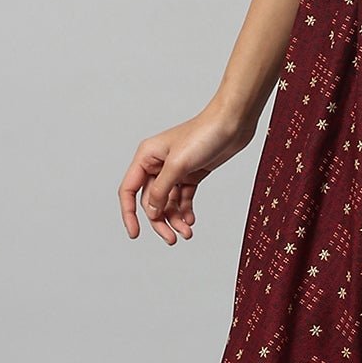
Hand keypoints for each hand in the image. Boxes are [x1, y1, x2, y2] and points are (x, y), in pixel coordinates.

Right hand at [118, 99, 255, 244]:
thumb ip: (162, 190)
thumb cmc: (204, 134)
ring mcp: (175, 170)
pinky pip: (183, 198)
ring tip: (187, 233)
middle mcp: (157, 164)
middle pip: (151, 201)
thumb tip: (151, 211)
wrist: (233, 123)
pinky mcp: (192, 174)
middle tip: (172, 239)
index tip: (135, 234)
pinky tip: (191, 221)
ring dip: (175, 219)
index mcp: (146, 157)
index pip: (129, 190)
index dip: (129, 214)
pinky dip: (185, 211)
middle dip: (160, 221)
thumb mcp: (178, 165)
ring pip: (168, 202)